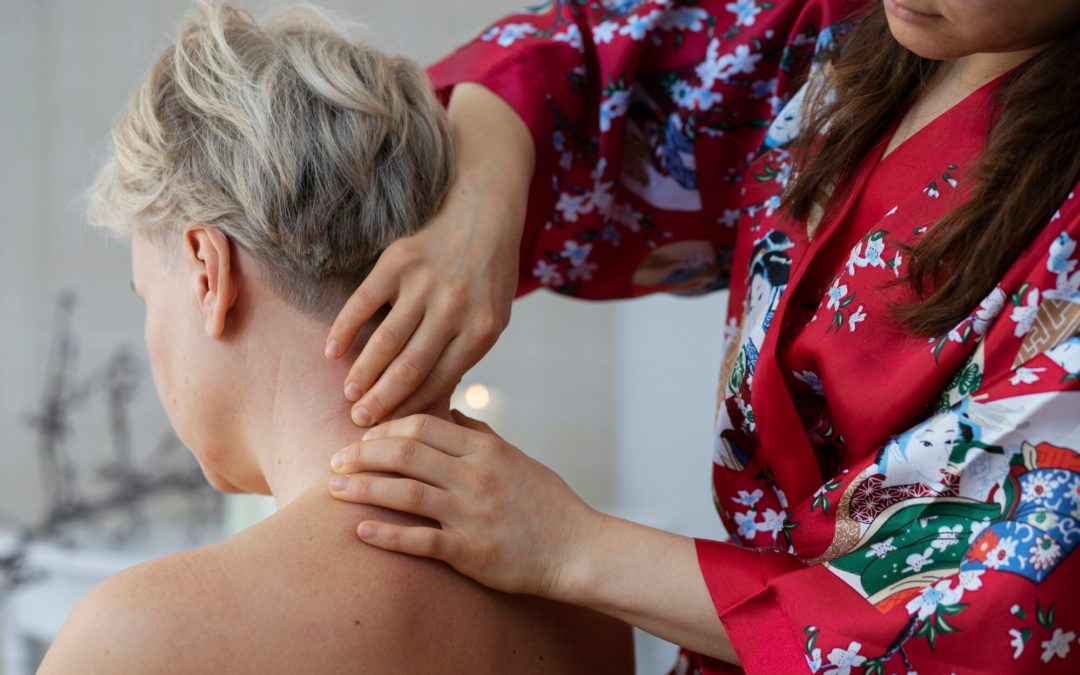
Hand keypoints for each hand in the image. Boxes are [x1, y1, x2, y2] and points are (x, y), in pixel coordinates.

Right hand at [325, 84, 533, 425]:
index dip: (411, 409)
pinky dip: (345, 328)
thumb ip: (464, 353)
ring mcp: (425, 283)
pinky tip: (332, 352)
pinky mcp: (399, 260)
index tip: (390, 431)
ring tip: (348, 396)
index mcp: (482, 330)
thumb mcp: (493, 319)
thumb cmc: (488, 277)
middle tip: (359, 423)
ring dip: (363, 373)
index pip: (440, 381)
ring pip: (386, 340)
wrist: (484, 212)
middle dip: (382, 401)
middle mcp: (454, 309)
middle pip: (409, 368)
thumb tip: (429, 399)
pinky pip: (364, 301)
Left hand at [327, 411, 604, 597]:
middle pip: (406, 453)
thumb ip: (480, 436)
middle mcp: (476, 477)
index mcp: (485, 450)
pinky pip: (420, 540)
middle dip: (363, 454)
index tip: (363, 437)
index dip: (386, 428)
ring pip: (405, 492)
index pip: (423, 425)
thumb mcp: (516, 458)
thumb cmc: (547, 503)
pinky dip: (387, 535)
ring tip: (333, 489)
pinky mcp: (470, 552)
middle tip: (335, 459)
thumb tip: (450, 413)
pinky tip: (361, 530)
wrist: (577, 548)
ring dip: (364, 488)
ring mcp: (472, 514)